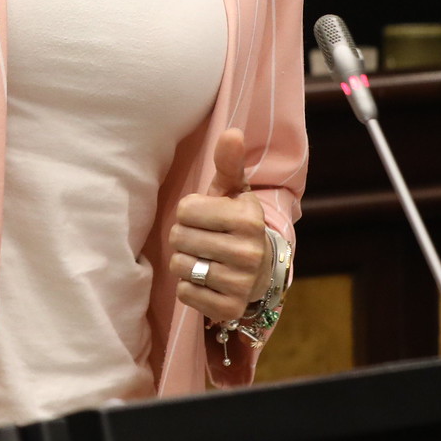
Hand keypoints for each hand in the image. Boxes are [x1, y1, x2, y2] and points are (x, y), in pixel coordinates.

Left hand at [168, 128, 270, 325]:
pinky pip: (185, 293)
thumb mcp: (233, 191)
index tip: (206, 216)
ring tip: (204, 258)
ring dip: (185, 262)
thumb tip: (232, 132)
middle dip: (184, 237)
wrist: (261, 270)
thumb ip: (228, 163)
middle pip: (179, 238)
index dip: (189, 212)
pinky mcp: (229, 308)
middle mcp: (248, 252)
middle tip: (203, 239)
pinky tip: (207, 281)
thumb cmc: (236, 222)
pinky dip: (189, 287)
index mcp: (249, 218)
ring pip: (180, 266)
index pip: (185, 209)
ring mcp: (240, 283)